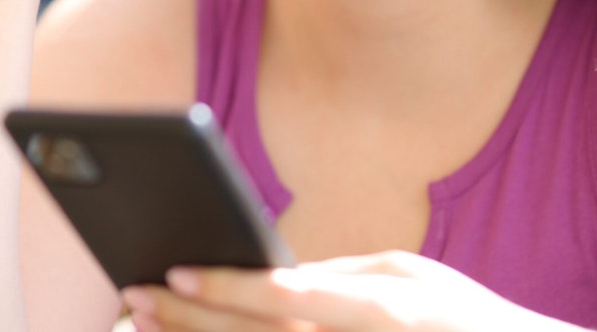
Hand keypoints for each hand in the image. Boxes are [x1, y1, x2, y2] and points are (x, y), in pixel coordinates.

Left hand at [120, 250, 566, 330]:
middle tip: (135, 295)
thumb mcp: (411, 277)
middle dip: (191, 320)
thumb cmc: (460, 318)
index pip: (291, 297)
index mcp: (387, 309)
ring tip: (145, 328)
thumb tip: (272, 273)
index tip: (175, 270)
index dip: (229, 286)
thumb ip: (341, 276)